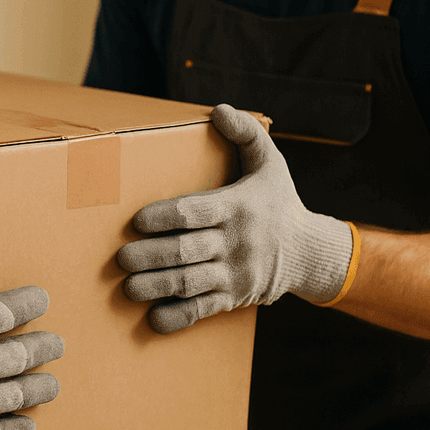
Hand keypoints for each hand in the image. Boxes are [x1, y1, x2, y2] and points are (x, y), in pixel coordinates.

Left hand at [118, 104, 354, 333]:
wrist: (309, 252)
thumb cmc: (277, 201)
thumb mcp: (270, 162)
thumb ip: (245, 134)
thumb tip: (219, 110)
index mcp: (238, 206)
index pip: (196, 212)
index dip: (165, 217)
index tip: (137, 221)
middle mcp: (236, 242)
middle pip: (187, 251)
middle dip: (151, 256)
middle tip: (121, 259)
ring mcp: (235, 274)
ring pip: (190, 283)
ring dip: (156, 286)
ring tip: (128, 287)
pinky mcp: (233, 298)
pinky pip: (203, 311)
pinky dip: (178, 317)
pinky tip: (153, 319)